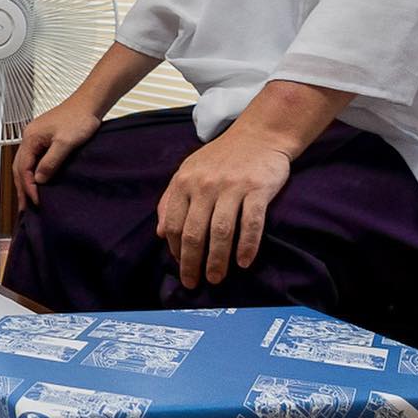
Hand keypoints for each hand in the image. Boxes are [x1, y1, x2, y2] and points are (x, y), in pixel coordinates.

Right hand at [12, 101, 101, 207]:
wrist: (88, 104)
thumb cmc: (79, 118)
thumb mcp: (66, 143)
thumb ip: (51, 162)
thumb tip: (39, 179)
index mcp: (31, 138)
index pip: (23, 168)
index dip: (28, 186)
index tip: (36, 201)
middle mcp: (29, 138)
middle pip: (19, 167)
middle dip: (21, 187)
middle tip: (24, 207)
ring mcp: (36, 138)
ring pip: (25, 164)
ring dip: (26, 181)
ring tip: (29, 198)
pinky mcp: (44, 139)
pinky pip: (33, 159)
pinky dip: (33, 173)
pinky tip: (38, 181)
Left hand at [156, 130, 290, 290]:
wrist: (258, 135)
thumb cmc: (221, 157)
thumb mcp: (188, 171)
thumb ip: (171, 200)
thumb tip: (159, 233)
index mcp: (184, 182)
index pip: (172, 223)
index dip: (174, 249)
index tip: (179, 266)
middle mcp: (204, 185)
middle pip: (193, 232)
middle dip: (192, 262)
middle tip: (194, 282)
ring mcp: (231, 187)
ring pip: (221, 232)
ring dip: (217, 260)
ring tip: (216, 278)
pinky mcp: (257, 189)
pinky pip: (251, 223)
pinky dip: (247, 246)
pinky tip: (244, 262)